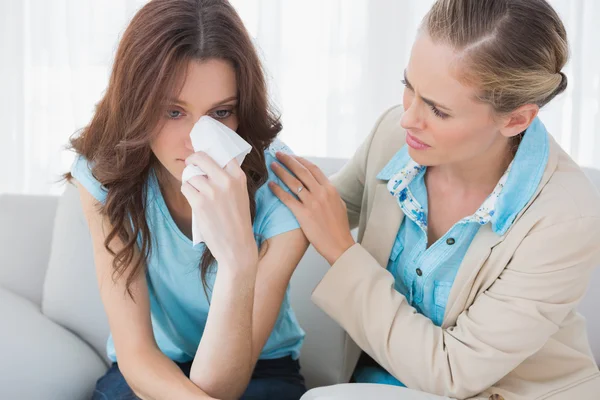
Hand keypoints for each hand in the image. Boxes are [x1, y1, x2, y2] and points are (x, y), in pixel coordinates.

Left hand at [181, 152, 257, 269]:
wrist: (237, 246)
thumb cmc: (238, 221)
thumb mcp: (241, 195)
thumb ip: (229, 179)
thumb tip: (207, 163)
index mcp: (239, 177)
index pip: (222, 153)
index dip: (208, 150)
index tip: (201, 149)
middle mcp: (226, 180)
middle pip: (201, 157)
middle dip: (193, 159)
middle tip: (191, 163)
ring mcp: (212, 191)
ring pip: (191, 175)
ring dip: (190, 181)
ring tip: (197, 192)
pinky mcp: (199, 203)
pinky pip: (185, 188)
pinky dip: (187, 192)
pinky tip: (195, 201)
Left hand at [268, 153, 354, 264]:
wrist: (340, 245)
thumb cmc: (339, 227)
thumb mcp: (339, 204)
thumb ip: (328, 193)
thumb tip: (320, 185)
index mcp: (330, 189)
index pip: (313, 168)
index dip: (300, 160)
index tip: (291, 156)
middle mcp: (321, 193)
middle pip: (301, 171)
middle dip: (288, 160)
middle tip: (278, 154)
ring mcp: (312, 203)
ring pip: (293, 182)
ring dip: (281, 171)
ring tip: (272, 166)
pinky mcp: (303, 214)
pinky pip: (287, 198)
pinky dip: (278, 190)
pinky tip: (271, 185)